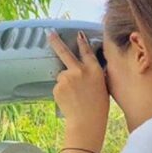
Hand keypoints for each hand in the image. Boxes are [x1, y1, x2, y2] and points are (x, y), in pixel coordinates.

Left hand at [47, 29, 109, 150]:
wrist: (86, 120)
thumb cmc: (98, 106)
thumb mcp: (102, 85)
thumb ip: (93, 74)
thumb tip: (85, 68)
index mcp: (94, 69)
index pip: (87, 52)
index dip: (82, 42)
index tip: (78, 34)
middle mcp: (79, 70)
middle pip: (65, 52)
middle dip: (56, 42)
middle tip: (49, 33)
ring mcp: (67, 78)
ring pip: (62, 76)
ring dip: (66, 82)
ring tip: (74, 96)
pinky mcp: (57, 87)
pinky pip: (58, 86)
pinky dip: (62, 91)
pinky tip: (69, 99)